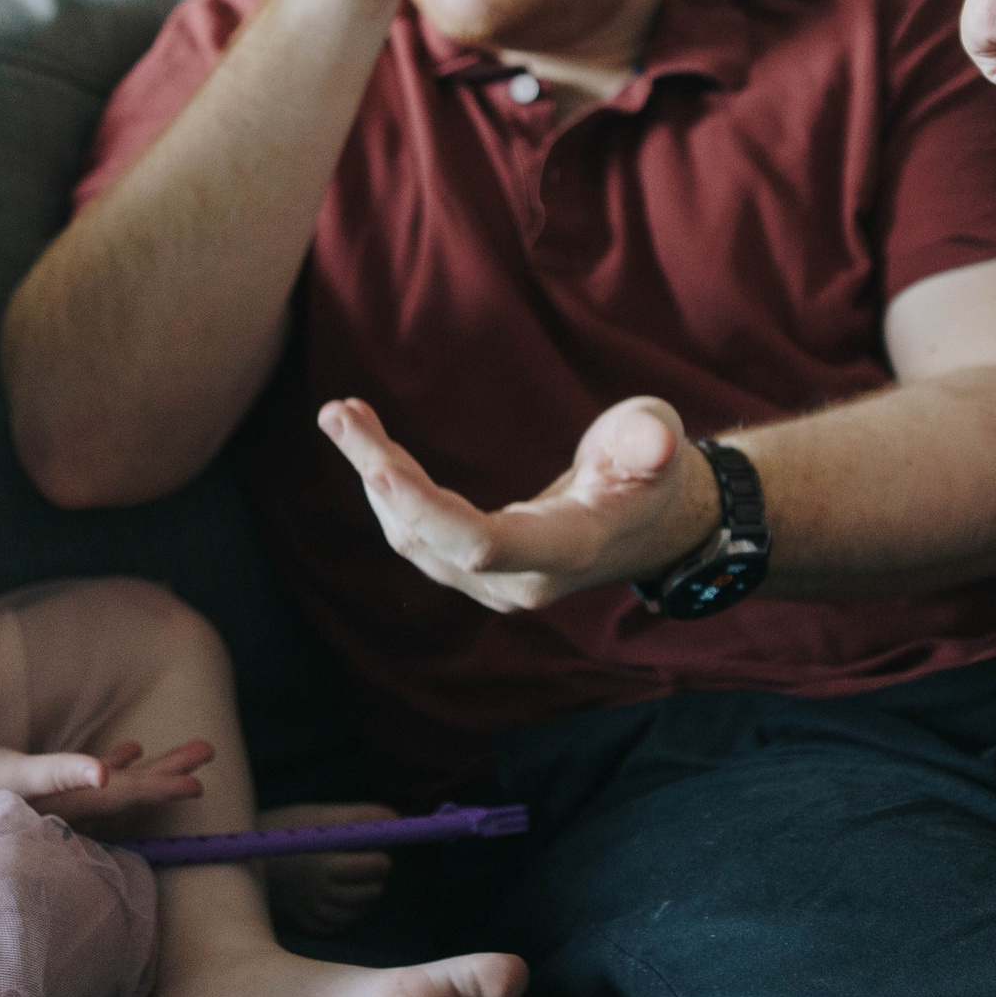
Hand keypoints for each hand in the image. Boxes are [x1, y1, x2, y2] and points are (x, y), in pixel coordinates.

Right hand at [0, 737, 213, 824]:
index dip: (163, 786)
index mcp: (72, 804)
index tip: (199, 783)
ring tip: (186, 752)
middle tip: (209, 749)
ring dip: (150, 767)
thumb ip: (62, 774)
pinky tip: (128, 751)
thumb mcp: (17, 777)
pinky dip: (110, 765)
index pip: (128, 796)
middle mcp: (71, 807)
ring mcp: (58, 801)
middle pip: (132, 790)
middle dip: (170, 771)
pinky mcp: (41, 791)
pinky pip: (87, 780)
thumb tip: (106, 773)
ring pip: (116, 784)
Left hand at [319, 396, 717, 612]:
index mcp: (568, 550)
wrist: (653, 520)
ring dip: (374, 477)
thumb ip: (650, 442)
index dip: (427, 509)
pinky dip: (389, 490)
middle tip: (338, 412)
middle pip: (431, 540)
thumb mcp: (657, 439)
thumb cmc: (654, 470)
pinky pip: (418, 536)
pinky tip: (370, 449)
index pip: (483, 545)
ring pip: (414, 539)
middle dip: (380, 475)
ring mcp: (495, 585)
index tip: (379, 464)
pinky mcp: (476, 572)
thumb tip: (653, 442)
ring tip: (342, 414)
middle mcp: (523, 582)